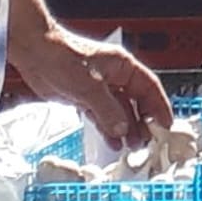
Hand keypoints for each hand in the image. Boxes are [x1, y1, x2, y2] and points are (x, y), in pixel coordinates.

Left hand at [18, 27, 171, 148]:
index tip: (166, 124)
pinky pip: (103, 117)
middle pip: (137, 102)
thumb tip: (123, 129)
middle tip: (147, 142)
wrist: (35, 54)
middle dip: (143, 122)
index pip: (150, 87)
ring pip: (120, 112)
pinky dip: (109, 130)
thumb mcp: (89, 87)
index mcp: (122, 66)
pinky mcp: (85, 98)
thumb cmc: (61, 55)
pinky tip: (113, 141)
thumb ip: (108, 110)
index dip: (160, 106)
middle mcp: (114, 76)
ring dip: (126, 129)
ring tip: (131, 147)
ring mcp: (100, 88)